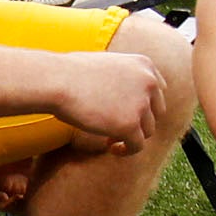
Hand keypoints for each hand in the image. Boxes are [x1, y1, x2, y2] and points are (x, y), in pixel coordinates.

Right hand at [46, 49, 167, 151]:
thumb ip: (123, 77)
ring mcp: (141, 104)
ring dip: (132, 136)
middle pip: (156, 112)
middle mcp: (149, 82)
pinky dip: (126, 150)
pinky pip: (137, 145)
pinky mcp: (130, 125)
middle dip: (140, 121)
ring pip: (148, 130)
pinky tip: (112, 148)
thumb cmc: (70, 72)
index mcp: (144, 65)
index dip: (145, 105)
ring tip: (111, 138)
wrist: (57, 80)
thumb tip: (124, 97)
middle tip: (119, 127)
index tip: (130, 113)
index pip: (158, 90)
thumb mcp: (106, 65)